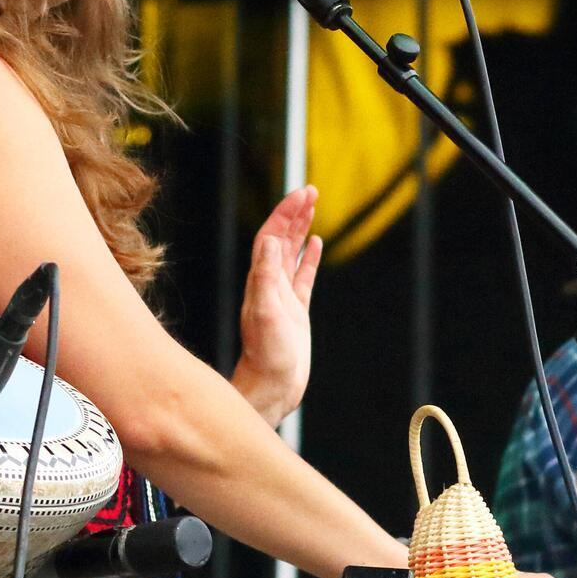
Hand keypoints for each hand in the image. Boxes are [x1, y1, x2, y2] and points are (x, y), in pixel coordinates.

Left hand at [230, 186, 322, 426]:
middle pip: (281, 238)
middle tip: (310, 190)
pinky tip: (316, 244)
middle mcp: (269, 284)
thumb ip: (266, 277)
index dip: (285, 213)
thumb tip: (271, 241)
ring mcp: (283, 296)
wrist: (272, 386)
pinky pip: (303, 275)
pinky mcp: (296, 310)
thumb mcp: (264, 312)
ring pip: (293, 253)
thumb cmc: (266, 353)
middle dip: (294, 213)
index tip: (301, 194)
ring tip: (312, 207)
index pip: (272, 236)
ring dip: (301, 229)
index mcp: (260, 280)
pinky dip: (309, 257)